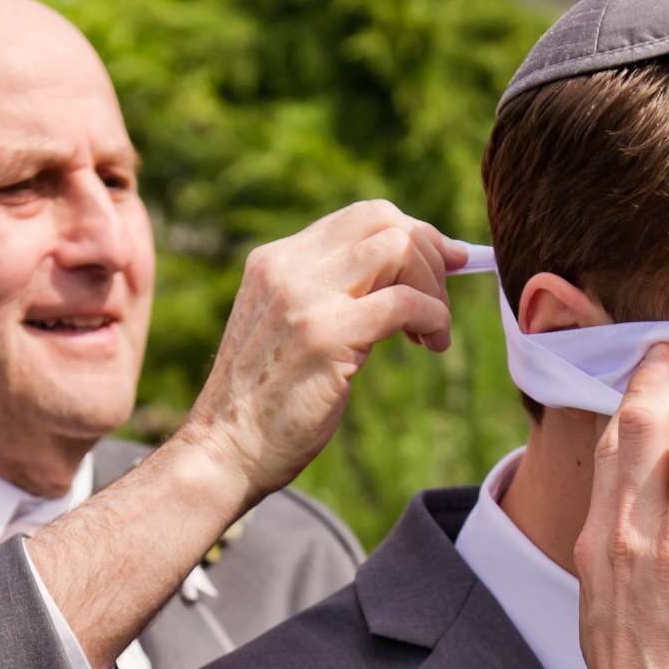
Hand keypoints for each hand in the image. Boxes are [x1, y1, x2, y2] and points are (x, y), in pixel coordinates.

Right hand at [178, 200, 461, 504]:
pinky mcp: (325, 334)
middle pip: (384, 220)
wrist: (224, 450)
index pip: (361, 217)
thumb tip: (402, 276)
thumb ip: (328, 296)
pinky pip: (405, 302)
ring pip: (398, 249)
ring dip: (434, 287)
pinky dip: (434, 317)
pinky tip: (431, 343)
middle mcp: (287, 267)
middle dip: (430, 253)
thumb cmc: (266, 404)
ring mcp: (304, 297)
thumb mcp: (290, 329)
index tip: (443, 265)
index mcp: (274, 261)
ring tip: (431, 333)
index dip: (413, 234)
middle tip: (440, 302)